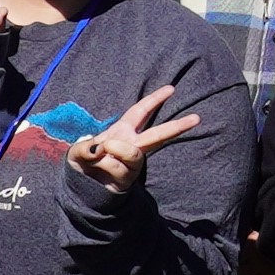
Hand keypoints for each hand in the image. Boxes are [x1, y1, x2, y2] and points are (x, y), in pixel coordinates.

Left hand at [68, 80, 206, 195]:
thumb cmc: (82, 161)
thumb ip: (85, 147)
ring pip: (133, 153)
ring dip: (115, 150)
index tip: (171, 89)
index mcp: (122, 131)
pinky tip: (98, 167)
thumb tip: (100, 149)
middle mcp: (131, 145)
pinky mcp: (128, 178)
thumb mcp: (77, 150)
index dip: (154, 100)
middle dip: (177, 126)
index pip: (140, 112)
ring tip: (98, 154)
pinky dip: (103, 165)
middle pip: (157, 135)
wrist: (81, 186)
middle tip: (197, 118)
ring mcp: (132, 163)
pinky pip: (118, 168)